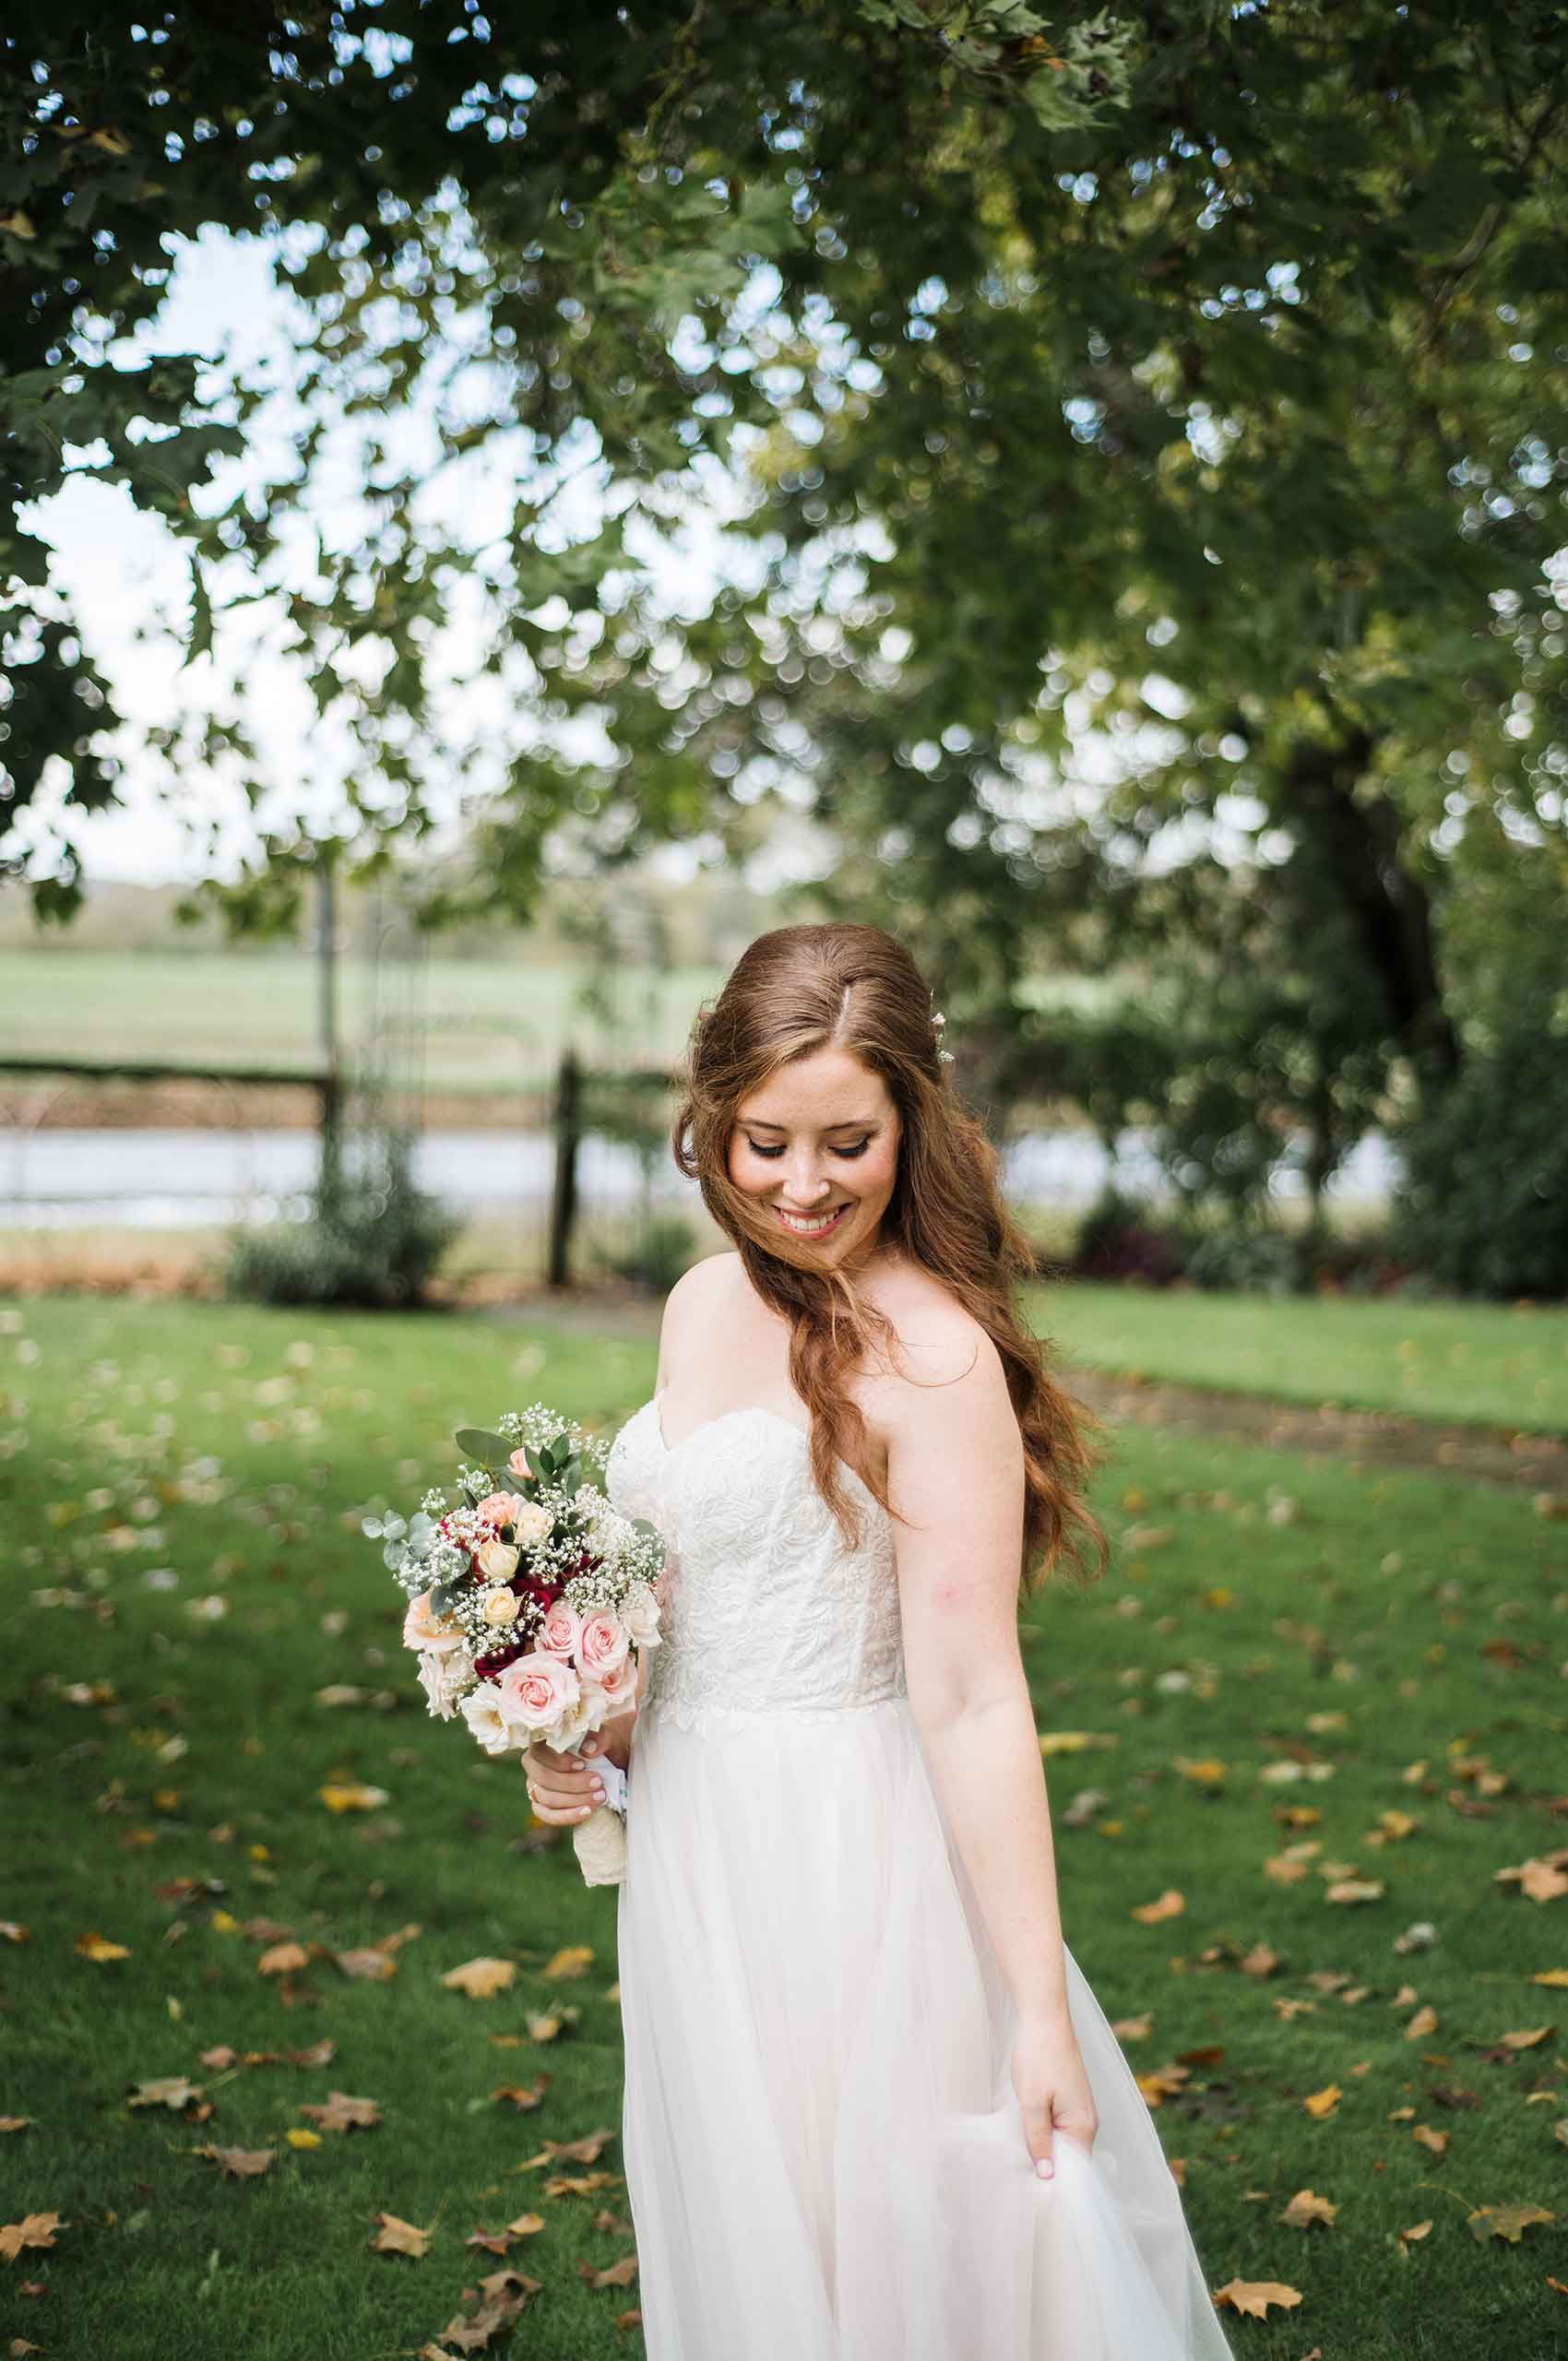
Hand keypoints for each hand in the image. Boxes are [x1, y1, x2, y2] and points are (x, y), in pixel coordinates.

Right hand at [523, 1712, 635, 1825]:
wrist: (610, 1764)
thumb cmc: (602, 1747)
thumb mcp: (607, 1738)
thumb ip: (600, 1738)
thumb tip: (588, 1749)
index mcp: (543, 1742)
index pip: (539, 1750)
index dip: (557, 1760)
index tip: (582, 1764)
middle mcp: (534, 1764)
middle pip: (543, 1777)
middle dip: (571, 1783)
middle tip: (597, 1782)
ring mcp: (535, 1786)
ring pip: (546, 1797)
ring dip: (574, 1800)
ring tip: (599, 1797)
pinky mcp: (542, 1806)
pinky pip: (547, 1815)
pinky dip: (567, 1816)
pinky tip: (586, 1811)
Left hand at [1011, 2012, 1097, 2180]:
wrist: (1044, 2016)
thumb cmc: (1038, 2057)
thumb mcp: (1032, 2103)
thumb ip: (1039, 2141)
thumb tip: (1047, 2176)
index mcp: (1084, 2125)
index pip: (1076, 2170)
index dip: (1056, 2183)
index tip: (1034, 2195)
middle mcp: (1088, 2119)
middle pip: (1069, 2157)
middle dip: (1048, 2165)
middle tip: (1020, 2177)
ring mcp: (1079, 2107)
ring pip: (1062, 2140)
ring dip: (1044, 2147)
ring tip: (1020, 2157)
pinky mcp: (1070, 2097)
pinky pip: (1059, 2125)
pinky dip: (1044, 2131)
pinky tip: (1026, 2132)